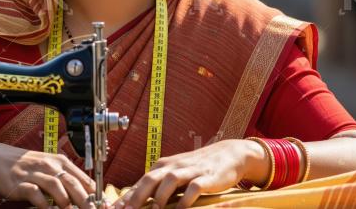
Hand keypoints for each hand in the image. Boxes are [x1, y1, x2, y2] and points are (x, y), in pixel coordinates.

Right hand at [0, 141, 97, 208]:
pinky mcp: (20, 183)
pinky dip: (44, 204)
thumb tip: (86, 193)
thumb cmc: (25, 164)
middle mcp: (49, 165)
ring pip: (56, 186)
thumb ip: (65, 177)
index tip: (103, 206)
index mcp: (59, 161)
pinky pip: (35, 195)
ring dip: (66, 202)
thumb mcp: (48, 165)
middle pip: (73, 183)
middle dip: (85, 200)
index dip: (94, 193)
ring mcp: (34, 174)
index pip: (82, 177)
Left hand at [112, 139, 266, 208]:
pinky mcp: (207, 177)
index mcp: (163, 167)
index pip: (140, 182)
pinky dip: (187, 199)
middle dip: (137, 196)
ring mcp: (190, 171)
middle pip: (150, 179)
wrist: (228, 154)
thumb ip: (158, 187)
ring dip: (160, 196)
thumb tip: (135, 201)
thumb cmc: (197, 167)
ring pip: (170, 180)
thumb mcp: (175, 174)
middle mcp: (173, 166)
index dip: (127, 196)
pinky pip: (194, 188)